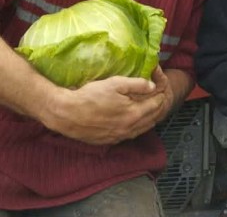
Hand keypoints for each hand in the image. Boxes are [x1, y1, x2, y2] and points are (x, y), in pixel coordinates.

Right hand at [43, 75, 167, 144]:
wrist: (66, 114)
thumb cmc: (90, 96)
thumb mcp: (116, 83)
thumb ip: (137, 84)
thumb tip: (153, 87)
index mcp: (134, 114)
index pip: (156, 105)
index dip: (160, 95)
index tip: (160, 89)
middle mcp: (129, 129)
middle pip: (152, 119)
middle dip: (157, 108)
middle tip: (157, 98)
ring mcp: (118, 137)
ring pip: (142, 129)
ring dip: (148, 119)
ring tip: (148, 109)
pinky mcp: (108, 141)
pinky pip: (129, 135)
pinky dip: (136, 127)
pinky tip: (132, 121)